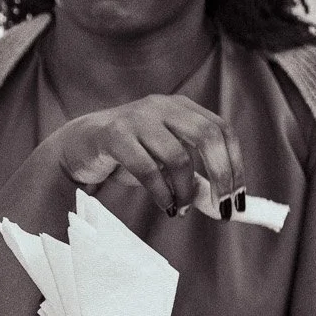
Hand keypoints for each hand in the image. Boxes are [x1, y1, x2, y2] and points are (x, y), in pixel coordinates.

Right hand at [51, 94, 244, 216]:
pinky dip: (161, 193)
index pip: (221, 130)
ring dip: (184, 191)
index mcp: (181, 107)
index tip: (237, 200)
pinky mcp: (114, 135)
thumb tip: (223, 205)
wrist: (77, 147)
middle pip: (207, 136)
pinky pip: (148, 168)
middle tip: (223, 209)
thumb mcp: (165, 163)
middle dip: (222, 175)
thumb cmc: (128, 156)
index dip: (235, 165)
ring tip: (179, 209)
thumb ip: (193, 178)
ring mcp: (138, 117)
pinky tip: (164, 206)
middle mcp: (163, 106)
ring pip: (178, 156)